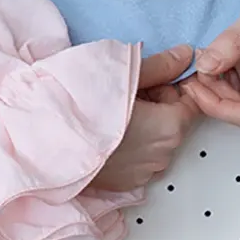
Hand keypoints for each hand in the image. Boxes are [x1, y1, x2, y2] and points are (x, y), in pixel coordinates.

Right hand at [89, 44, 202, 192]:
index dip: (173, 85)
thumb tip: (185, 55)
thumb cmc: (84, 107)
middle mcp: (163, 155)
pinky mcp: (126, 183)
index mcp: (170, 127)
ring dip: (144, 125)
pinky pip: (138, 158)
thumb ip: (162, 65)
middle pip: (174, 121)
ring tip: (112, 112)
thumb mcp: (126, 73)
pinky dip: (130, 145)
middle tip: (126, 91)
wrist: (47, 142)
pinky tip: (106, 132)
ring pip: (155, 140)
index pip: (192, 101)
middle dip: (158, 104)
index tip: (153, 77)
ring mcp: (144, 173)